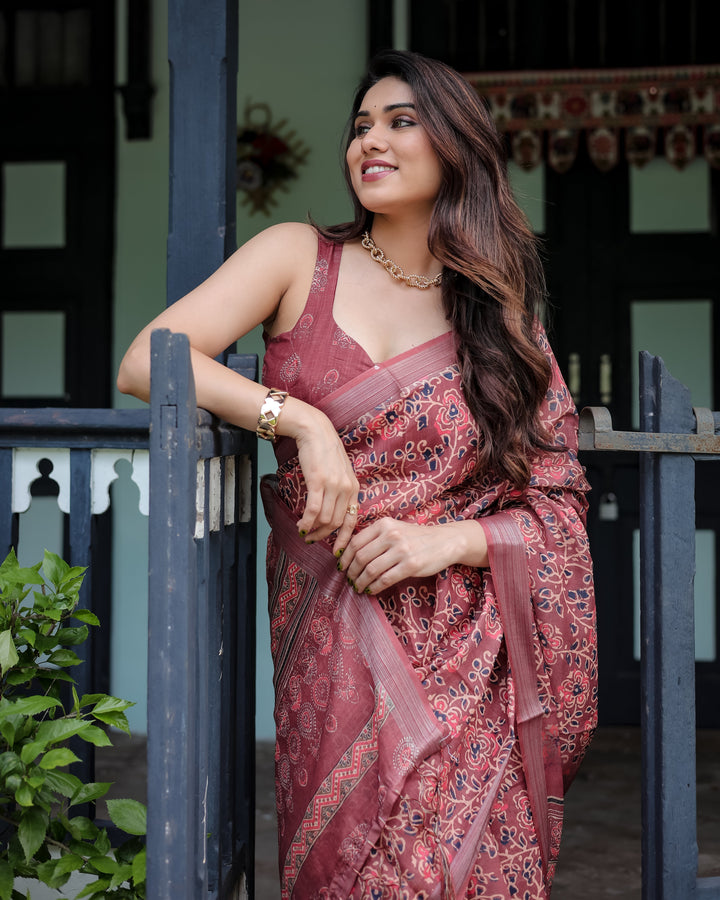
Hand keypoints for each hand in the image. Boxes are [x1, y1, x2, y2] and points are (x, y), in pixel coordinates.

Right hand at [293, 410, 359, 544]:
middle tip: (312, 539)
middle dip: (323, 536)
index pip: (352, 520)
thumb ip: (340, 490)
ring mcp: (333, 485)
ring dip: (312, 530)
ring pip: (324, 519)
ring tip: (303, 531)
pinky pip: (313, 510)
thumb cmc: (324, 452)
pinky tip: (300, 525)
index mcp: (354, 488)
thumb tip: (333, 512)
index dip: (345, 538)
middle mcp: (346, 488)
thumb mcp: (340, 472)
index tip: (337, 551)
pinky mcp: (318, 482)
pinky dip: (306, 522)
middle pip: (336, 523)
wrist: (314, 431)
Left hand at [337, 518, 488, 594]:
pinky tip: (371, 590)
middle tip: (349, 580)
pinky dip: (374, 587)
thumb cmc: (416, 536)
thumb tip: (349, 554)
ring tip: (358, 587)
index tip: (341, 567)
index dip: (345, 557)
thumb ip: (374, 537)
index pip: (355, 542)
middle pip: (360, 557)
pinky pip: (385, 579)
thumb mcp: (394, 528)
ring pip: (370, 570)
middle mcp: (391, 535)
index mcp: (384, 524)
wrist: (445, 540)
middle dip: (351, 572)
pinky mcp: (411, 565)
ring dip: (360, 582)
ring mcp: (401, 550)